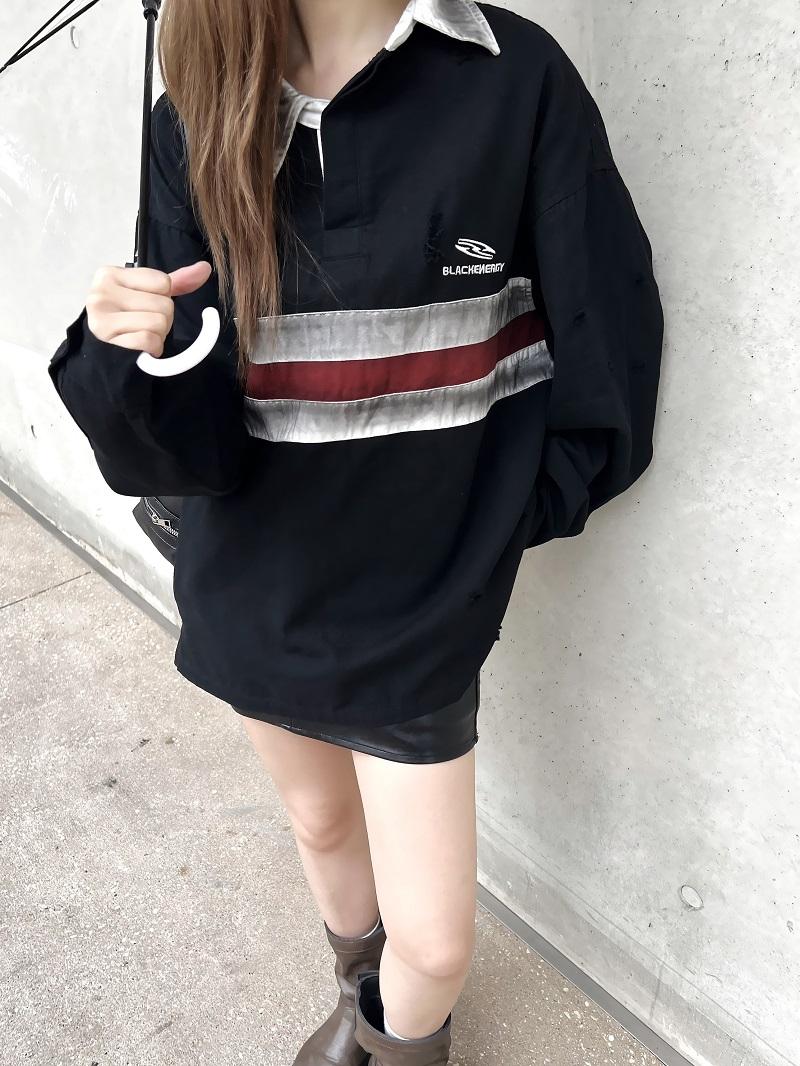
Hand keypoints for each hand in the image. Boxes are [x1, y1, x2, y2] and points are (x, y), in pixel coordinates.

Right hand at [85, 260, 211, 357]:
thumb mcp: (147, 295)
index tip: (145, 306)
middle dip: (163, 320)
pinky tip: (140, 348)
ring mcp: (101, 315)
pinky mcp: (107, 339)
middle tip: (144, 326)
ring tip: (141, 336)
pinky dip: (152, 348)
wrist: (103, 354)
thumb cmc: (125, 320)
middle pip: (164, 305)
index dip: (163, 298)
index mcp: (110, 274)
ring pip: (159, 322)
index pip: (164, 282)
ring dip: (158, 336)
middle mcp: (101, 292)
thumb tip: (205, 268)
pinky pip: (149, 340)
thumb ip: (176, 282)